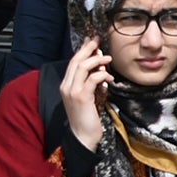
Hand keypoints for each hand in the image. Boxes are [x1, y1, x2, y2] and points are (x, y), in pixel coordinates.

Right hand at [60, 35, 113, 151]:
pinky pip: (92, 79)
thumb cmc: (87, 119)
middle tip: (98, 40)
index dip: (83, 51)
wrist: (82, 136)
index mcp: (66, 85)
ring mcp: (72, 91)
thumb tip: (101, 71)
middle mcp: (66, 86)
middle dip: (88, 49)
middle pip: (76, 61)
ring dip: (97, 60)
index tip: (92, 42)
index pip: (73, 63)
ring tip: (108, 58)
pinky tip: (110, 77)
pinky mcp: (81, 97)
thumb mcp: (88, 98)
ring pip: (82, 67)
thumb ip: (91, 85)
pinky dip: (102, 75)